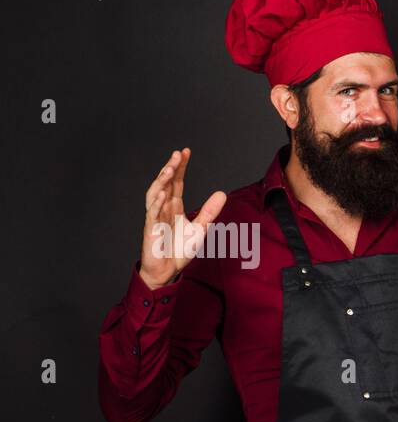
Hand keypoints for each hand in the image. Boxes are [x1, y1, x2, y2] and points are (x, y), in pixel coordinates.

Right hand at [140, 148, 226, 288]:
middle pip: (165, 183)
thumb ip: (209, 211)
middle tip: (178, 154)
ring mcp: (155, 217)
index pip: (177, 182)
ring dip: (162, 180)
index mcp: (174, 206)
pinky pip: (152, 212)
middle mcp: (163, 208)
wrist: (168, 270)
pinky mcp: (151, 228)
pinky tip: (163, 192)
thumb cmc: (179, 250)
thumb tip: (222, 193)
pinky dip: (157, 202)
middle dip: (171, 168)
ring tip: (170, 168)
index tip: (186, 152)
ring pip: (155, 193)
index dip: (180, 167)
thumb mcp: (200, 228)